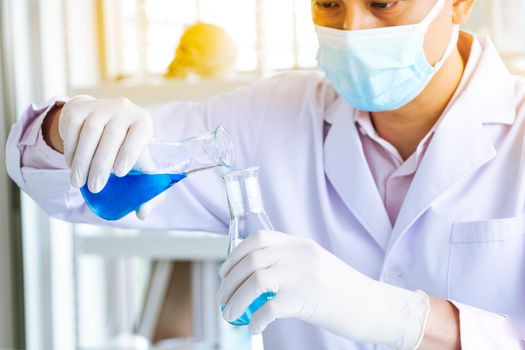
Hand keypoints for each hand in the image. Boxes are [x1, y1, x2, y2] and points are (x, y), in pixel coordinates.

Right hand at [57, 95, 163, 218]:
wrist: (101, 122)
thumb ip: (147, 190)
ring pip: (90, 132)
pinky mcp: (80, 106)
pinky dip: (70, 148)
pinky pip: (73, 127)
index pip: (140, 134)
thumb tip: (142, 214)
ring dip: (82, 160)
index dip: (130, 152)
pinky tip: (70, 165)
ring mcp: (101, 105)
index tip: (119, 174)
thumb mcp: (139, 165)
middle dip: (101, 164)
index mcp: (143, 123)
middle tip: (95, 188)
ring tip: (78, 182)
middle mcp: (125, 109)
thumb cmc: (124, 149)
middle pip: (112, 136)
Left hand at [217, 230, 429, 349]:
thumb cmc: (343, 290)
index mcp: (301, 244)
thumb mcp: (316, 265)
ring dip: (236, 299)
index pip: (259, 239)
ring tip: (230, 314)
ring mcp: (303, 275)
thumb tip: (254, 276)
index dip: (236, 254)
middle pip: (251, 260)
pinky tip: (254, 327)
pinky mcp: (306, 299)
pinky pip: (269, 307)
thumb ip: (289, 263)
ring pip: (255, 281)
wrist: (374, 306)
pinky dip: (255, 319)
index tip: (225, 271)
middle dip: (229, 281)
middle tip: (223, 297)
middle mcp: (301, 255)